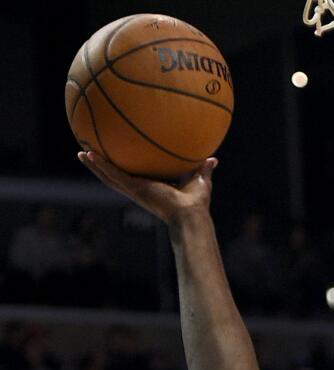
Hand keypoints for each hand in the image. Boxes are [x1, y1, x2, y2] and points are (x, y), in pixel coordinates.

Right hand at [77, 151, 216, 225]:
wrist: (191, 213)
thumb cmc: (196, 202)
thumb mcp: (200, 179)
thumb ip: (203, 169)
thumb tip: (213, 159)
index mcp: (151, 187)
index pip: (134, 176)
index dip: (124, 168)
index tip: (117, 159)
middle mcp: (140, 189)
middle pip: (115, 176)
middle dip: (102, 167)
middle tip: (89, 154)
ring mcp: (134, 189)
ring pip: (109, 176)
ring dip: (94, 166)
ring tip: (81, 153)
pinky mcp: (134, 188)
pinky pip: (113, 175)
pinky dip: (101, 165)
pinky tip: (90, 155)